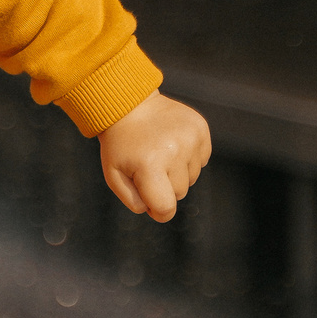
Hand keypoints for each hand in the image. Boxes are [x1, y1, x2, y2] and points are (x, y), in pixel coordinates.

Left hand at [97, 92, 211, 222]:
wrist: (130, 105)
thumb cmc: (120, 145)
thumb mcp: (114, 175)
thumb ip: (133, 201)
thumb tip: (157, 211)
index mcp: (149, 165)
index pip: (166, 208)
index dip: (159, 212)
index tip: (151, 204)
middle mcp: (174, 151)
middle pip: (180, 193)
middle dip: (165, 186)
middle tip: (149, 166)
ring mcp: (190, 138)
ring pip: (192, 177)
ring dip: (177, 171)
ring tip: (160, 152)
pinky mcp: (201, 129)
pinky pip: (202, 160)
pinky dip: (189, 157)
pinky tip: (172, 144)